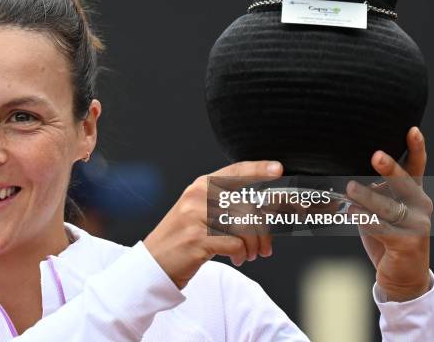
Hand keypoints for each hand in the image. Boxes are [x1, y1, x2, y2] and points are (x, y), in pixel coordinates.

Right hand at [143, 161, 282, 288]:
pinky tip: (236, 258)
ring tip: (250, 254)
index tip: (277, 169)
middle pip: (248, 205)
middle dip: (264, 229)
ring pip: (244, 226)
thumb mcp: (200, 213)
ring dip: (254, 245)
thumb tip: (266, 206)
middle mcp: (198, 196)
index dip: (258, 169)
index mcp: (200, 186)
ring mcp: (195, 217)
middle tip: (266, 246)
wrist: (155, 263)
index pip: (235, 172)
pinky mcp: (196, 240)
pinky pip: (235, 244)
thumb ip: (226, 205)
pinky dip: (241, 254)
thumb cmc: (183, 238)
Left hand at [346, 127, 431, 301]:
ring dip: (369, 197)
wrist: (402, 274)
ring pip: (390, 207)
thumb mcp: (381, 209)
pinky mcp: (408, 243)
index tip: (411, 130)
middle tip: (375, 156)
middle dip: (390, 168)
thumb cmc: (388, 235)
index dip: (415, 148)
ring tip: (350, 190)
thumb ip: (371, 192)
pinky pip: (384, 229)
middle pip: (405, 183)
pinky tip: (353, 214)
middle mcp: (420, 206)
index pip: (416, 166)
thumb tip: (344, 176)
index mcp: (413, 193)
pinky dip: (367, 221)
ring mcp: (417, 225)